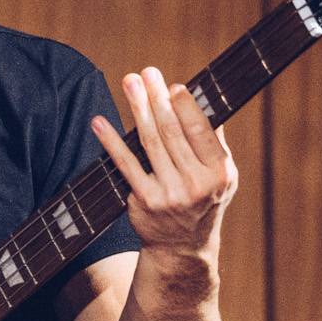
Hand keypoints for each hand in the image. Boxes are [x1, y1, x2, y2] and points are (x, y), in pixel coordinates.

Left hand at [93, 67, 238, 256]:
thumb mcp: (221, 176)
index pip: (201, 132)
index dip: (186, 107)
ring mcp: (168, 193)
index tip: (173, 85)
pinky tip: (100, 123)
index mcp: (218, 171)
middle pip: (172, 132)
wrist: (182, 247)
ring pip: (149, 142)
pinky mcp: (143, 201)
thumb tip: (205, 100)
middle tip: (146, 73)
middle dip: (157, 98)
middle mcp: (195, 183)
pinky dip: (111, 141)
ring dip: (138, 109)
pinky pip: (125, 164)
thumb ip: (214, 142)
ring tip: (129, 82)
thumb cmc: (203, 200)